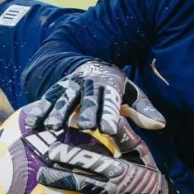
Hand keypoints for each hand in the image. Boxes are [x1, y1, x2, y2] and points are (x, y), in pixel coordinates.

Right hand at [25, 61, 164, 135]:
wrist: (84, 63)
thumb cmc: (112, 87)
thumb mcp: (129, 94)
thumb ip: (143, 110)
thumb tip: (160, 125)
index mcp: (109, 85)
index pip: (111, 101)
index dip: (109, 114)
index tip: (109, 129)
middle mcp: (89, 85)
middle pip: (88, 100)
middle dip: (86, 112)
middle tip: (85, 127)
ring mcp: (70, 86)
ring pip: (64, 99)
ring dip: (58, 112)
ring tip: (53, 127)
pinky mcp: (54, 90)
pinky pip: (45, 100)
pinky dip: (39, 110)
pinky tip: (32, 123)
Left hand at [36, 120, 169, 193]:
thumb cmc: (144, 168)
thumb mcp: (138, 149)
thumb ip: (124, 134)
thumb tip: (112, 116)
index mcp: (118, 169)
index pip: (89, 161)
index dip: (69, 155)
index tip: (51, 149)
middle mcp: (111, 189)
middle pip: (78, 183)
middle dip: (56, 178)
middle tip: (40, 173)